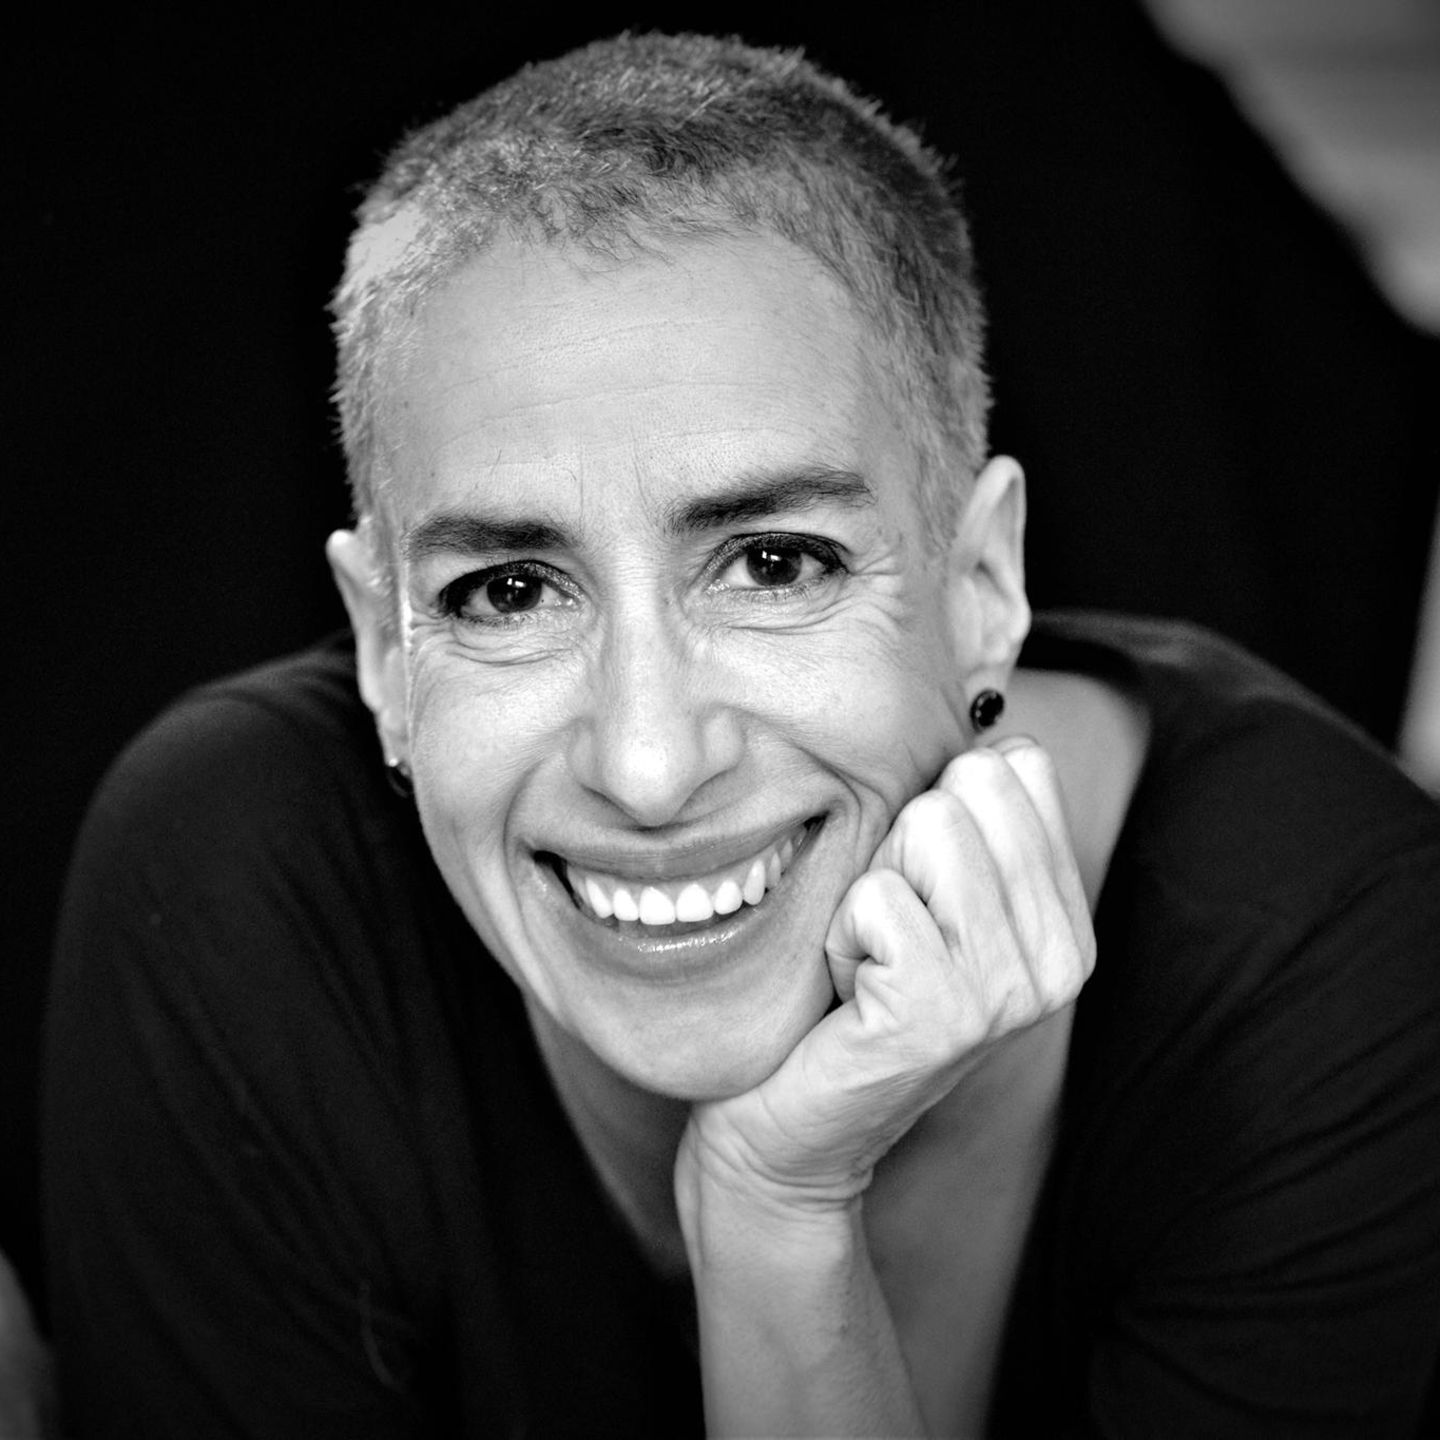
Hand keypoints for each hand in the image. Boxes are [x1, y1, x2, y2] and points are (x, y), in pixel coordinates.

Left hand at [680, 737, 1095, 1214]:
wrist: (794, 1129)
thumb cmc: (847, 993)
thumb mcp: (923, 896)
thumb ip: (967, 820)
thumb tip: (987, 721)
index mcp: (1065, 919)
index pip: (1017, 766)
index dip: (935, 812)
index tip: (917, 894)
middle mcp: (1062, 956)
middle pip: (968, 786)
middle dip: (900, 846)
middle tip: (883, 932)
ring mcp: (1011, 990)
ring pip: (928, 826)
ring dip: (867, 890)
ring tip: (866, 960)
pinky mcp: (947, 1014)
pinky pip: (877, 897)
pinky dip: (838, 935)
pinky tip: (847, 992)